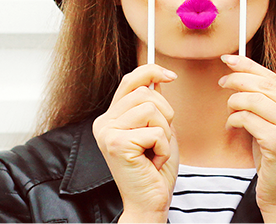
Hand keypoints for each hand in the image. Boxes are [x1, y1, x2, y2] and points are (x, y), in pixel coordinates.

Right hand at [91, 63, 177, 222]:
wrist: (149, 203)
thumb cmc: (155, 171)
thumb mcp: (158, 131)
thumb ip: (154, 107)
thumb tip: (158, 78)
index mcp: (111, 118)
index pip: (129, 82)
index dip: (150, 71)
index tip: (171, 75)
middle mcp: (104, 123)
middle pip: (145, 93)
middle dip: (165, 115)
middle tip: (159, 141)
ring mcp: (108, 133)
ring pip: (151, 109)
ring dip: (165, 133)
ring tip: (155, 152)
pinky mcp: (117, 144)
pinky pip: (156, 131)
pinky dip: (164, 148)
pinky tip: (154, 162)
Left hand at [220, 54, 275, 221]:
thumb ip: (270, 100)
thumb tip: (244, 71)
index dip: (250, 66)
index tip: (230, 59)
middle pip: (265, 85)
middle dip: (238, 80)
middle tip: (222, 83)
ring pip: (254, 99)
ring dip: (235, 102)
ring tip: (231, 112)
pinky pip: (248, 118)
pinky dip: (234, 119)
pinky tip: (232, 126)